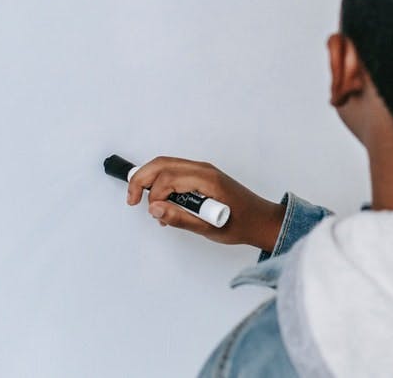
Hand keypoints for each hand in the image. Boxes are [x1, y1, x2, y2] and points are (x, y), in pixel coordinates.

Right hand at [126, 156, 285, 250]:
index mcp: (207, 179)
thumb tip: (154, 209)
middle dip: (141, 178)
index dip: (153, 195)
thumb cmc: (241, 225)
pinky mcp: (203, 176)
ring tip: (146, 205)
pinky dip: (162, 184)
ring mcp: (204, 171)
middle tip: (131, 200)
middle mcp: (204, 169)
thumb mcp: (208, 228)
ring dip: (151, 181)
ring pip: (167, 166)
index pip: (168, 177)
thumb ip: (180, 219)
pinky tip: (163, 205)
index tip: (152, 213)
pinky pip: (176, 173)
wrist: (261, 221)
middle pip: (162, 163)